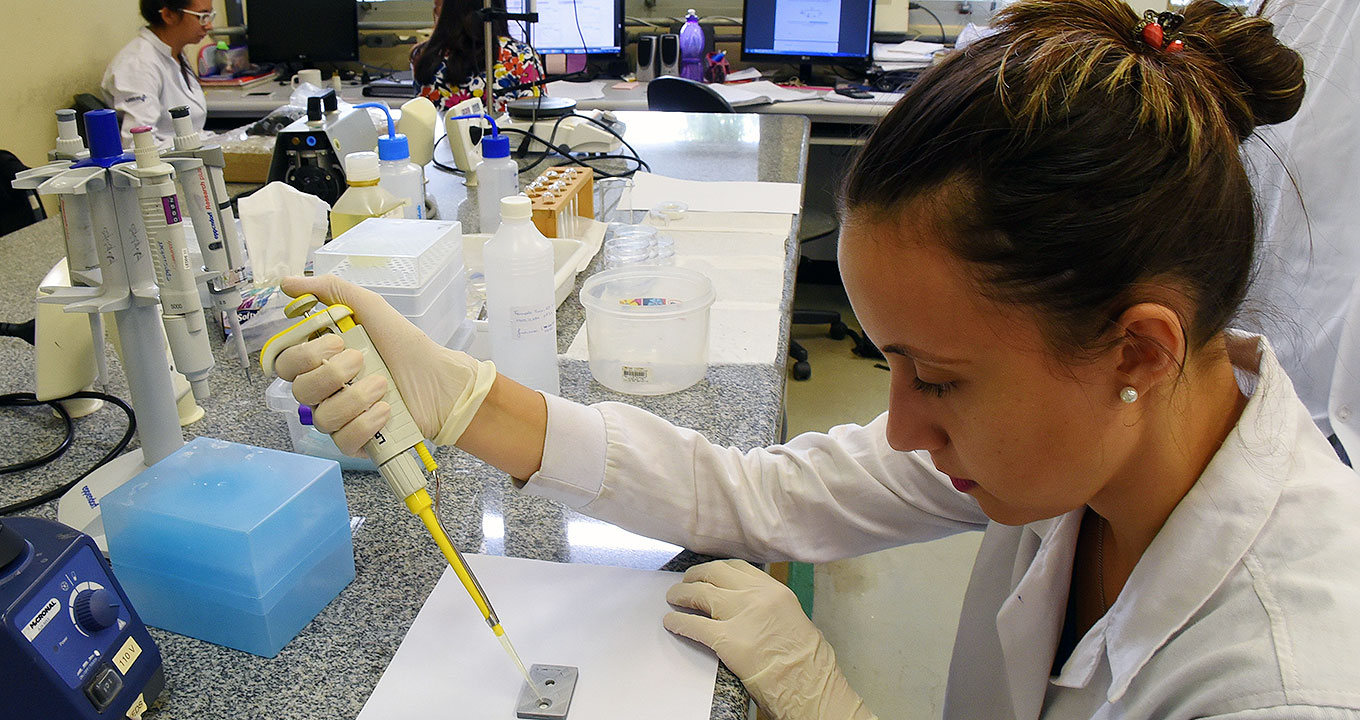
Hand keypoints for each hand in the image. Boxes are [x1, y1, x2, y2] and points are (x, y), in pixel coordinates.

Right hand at [273, 275, 495, 453]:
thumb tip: (288, 283)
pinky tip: (385, 411)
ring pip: (322, 417)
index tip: (336, 342)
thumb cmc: (405, 346)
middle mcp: (324, 390)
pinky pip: (343, 440)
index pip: (284, 363)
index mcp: (320, 360)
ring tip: (383, 385)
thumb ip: (330, 292)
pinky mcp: (355, 441)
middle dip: (331, 374)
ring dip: (356, 398)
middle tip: (361, 361)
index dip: (303, 355)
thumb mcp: (370, 308)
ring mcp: (338, 418)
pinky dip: (365, 424)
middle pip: (299, 390)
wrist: (440, 380)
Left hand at [663, 560, 876, 719]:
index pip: (737, 568)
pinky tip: (672, 622)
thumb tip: (748, 605)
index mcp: (774, 590)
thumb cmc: (806, 660)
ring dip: (681, 594)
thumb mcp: (792, 617)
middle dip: (695, 576)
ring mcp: (740, 615)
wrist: (808, 684)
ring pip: (700, 594)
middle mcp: (756, 596)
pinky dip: (679, 622)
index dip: (717, 569)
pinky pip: (694, 625)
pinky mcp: (726, 640)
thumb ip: (769, 605)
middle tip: (685, 582)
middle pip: (714, 574)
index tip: (708, 572)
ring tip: (673, 597)